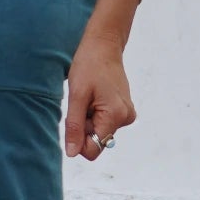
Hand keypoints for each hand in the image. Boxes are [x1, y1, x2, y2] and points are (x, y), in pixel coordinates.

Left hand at [65, 29, 134, 160]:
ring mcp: (126, 114)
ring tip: (88, 96)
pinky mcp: (124, 109)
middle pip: (96, 139)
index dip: (78, 139)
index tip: (74, 117)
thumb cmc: (88, 66)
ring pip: (99, 130)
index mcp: (116, 116)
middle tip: (81, 102)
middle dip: (83, 125)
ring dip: (88, 118)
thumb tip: (73, 153)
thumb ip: (74, 127)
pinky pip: (104, 121)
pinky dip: (94, 112)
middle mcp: (126, 118)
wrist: (103, 45)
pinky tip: (93, 95)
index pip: (94, 149)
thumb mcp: (76, 96)